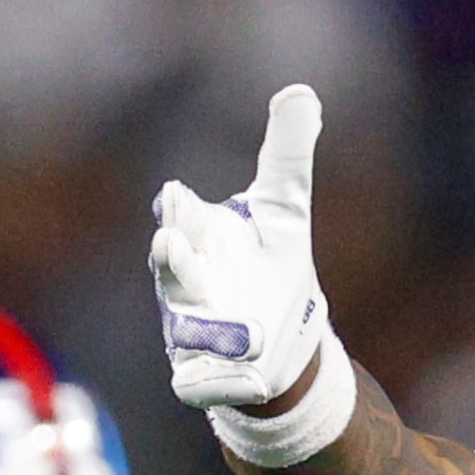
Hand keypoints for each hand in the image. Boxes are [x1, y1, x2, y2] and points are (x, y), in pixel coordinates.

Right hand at [150, 86, 334, 411]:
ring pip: (182, 327)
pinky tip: (242, 380)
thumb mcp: (284, 211)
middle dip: (171, 258)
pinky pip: (196, 383)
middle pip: (171, 269)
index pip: (184, 216)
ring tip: (239, 329)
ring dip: (202, 326)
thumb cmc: (268, 266)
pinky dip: (214, 382)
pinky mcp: (200, 375)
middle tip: (172, 242)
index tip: (178, 195)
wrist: (275, 342)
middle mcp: (186, 283)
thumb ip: (286, 155)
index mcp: (203, 237)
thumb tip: (302, 92)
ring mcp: (188, 330)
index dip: (179, 208)